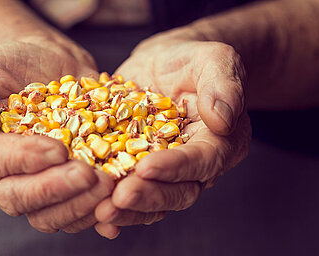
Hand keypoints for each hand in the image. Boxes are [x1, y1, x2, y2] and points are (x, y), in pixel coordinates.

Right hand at [0, 39, 113, 232]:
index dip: (25, 160)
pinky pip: (75, 213)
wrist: (43, 66)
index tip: (58, 149)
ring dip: (80, 205)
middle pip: (19, 198)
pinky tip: (117, 204)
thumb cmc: (6, 64)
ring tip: (110, 187)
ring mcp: (31, 188)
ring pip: (49, 215)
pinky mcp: (61, 191)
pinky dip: (96, 212)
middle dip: (56, 190)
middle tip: (89, 176)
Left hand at [94, 39, 251, 238]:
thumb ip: (222, 85)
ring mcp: (166, 171)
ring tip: (101, 211)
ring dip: (128, 210)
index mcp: (221, 141)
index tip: (146, 168)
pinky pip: (129, 192)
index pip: (201, 161)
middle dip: (147, 197)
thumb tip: (222, 120)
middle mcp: (196, 165)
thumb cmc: (192, 59)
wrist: (165, 62)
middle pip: (178, 192)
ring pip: (153, 201)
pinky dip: (114, 206)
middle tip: (118, 198)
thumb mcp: (214, 59)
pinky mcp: (138, 168)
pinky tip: (95, 216)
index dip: (175, 168)